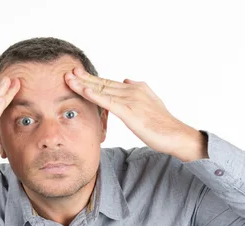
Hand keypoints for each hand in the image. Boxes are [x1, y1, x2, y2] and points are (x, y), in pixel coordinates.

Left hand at [64, 67, 204, 158]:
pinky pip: (108, 101)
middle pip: (103, 83)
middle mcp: (132, 90)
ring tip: (69, 79)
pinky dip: (95, 95)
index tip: (78, 75)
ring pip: (102, 90)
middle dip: (84, 78)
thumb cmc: (163, 123)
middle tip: (68, 72)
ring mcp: (130, 99)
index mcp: (135, 88)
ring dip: (84, 84)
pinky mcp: (129, 111)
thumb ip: (137, 90)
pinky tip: (83, 91)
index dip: (92, 79)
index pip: (109, 83)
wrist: (176, 134)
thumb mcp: (150, 102)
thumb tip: (126, 79)